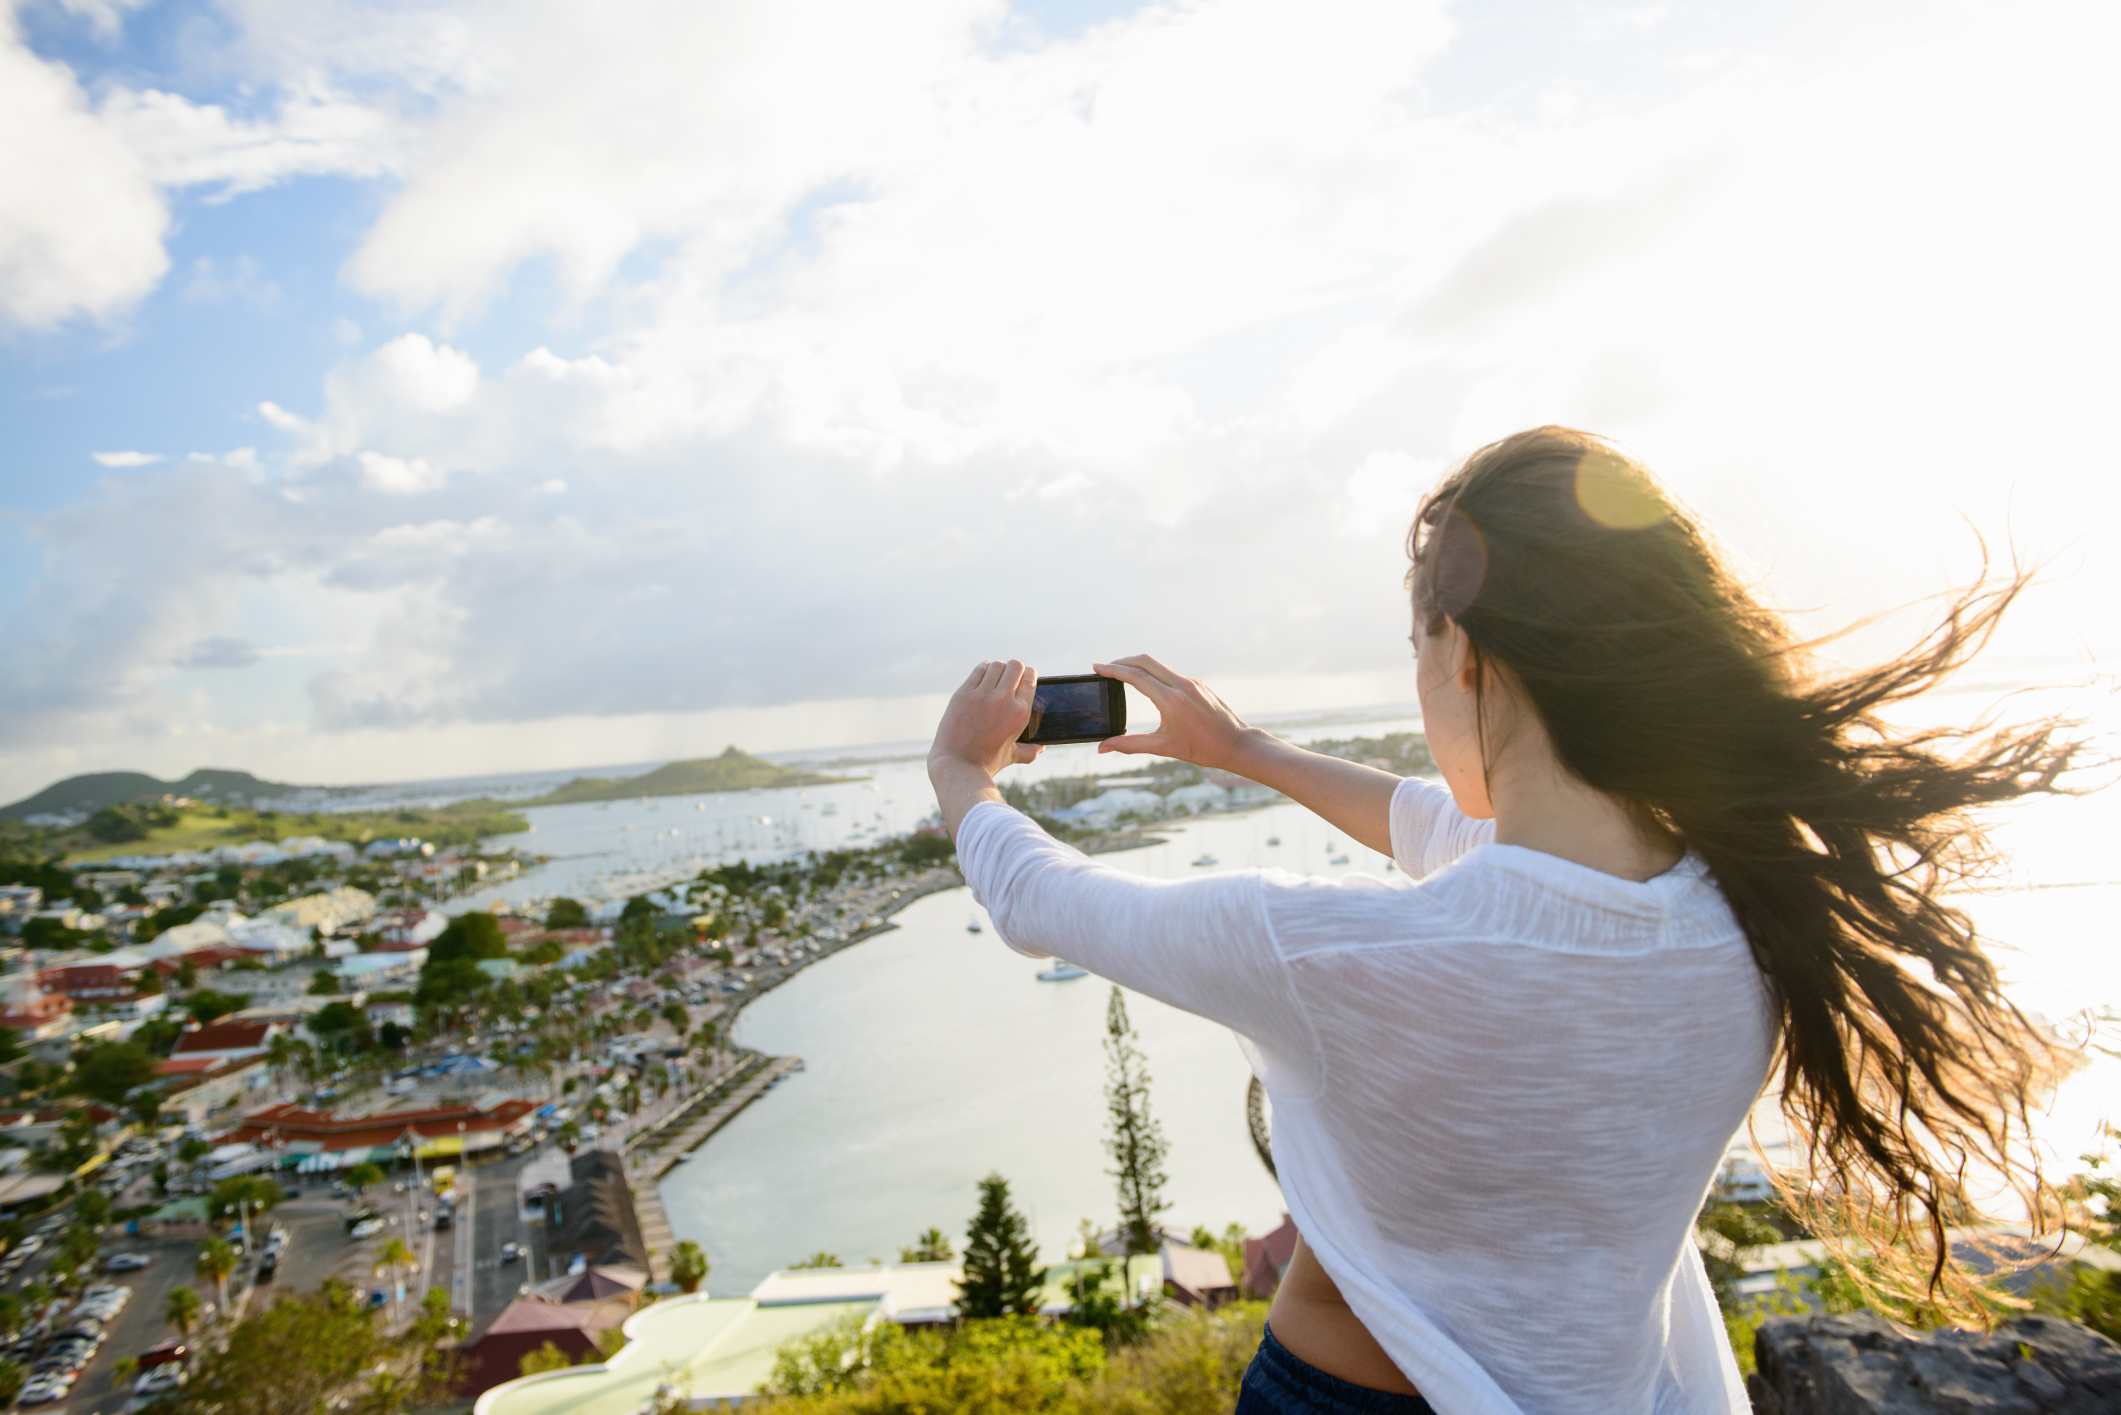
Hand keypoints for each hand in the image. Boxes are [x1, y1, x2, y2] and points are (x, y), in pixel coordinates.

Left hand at [929, 659, 1045, 779]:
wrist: (957, 765)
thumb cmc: (985, 762)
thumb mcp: (1011, 755)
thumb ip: (1029, 751)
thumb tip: (1041, 748)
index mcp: (1020, 713)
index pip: (1030, 678)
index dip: (1028, 674)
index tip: (1024, 676)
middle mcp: (1004, 700)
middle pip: (1015, 666)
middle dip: (1014, 669)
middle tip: (1009, 676)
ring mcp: (982, 695)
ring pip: (996, 665)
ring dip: (997, 669)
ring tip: (994, 676)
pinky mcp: (964, 693)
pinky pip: (978, 670)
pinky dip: (983, 670)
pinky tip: (982, 676)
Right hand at [1092, 654, 1255, 770]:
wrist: (1236, 744)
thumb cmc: (1201, 749)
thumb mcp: (1162, 747)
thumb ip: (1129, 745)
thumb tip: (1102, 748)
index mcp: (1171, 699)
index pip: (1135, 676)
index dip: (1113, 670)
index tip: (1097, 667)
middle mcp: (1181, 685)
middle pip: (1145, 661)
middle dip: (1123, 661)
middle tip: (1106, 668)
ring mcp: (1192, 682)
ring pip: (1159, 665)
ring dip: (1139, 666)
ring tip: (1123, 674)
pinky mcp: (1199, 684)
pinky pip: (1171, 672)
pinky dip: (1154, 673)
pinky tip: (1149, 683)